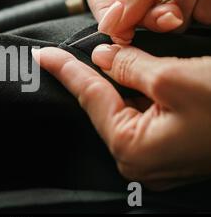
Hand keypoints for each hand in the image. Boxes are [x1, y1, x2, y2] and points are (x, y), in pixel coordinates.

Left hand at [32, 46, 210, 189]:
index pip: (89, 98)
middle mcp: (139, 161)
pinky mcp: (172, 148)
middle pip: (103, 107)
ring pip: (122, 110)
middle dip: (86, 77)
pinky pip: (142, 117)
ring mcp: (157, 159)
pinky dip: (134, 93)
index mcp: (132, 148)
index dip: (64, 71)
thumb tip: (103, 57)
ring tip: (94, 60)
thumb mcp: (173, 78)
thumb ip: (129, 67)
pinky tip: (127, 75)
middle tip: (61, 55)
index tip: (43, 56)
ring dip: (112, 83)